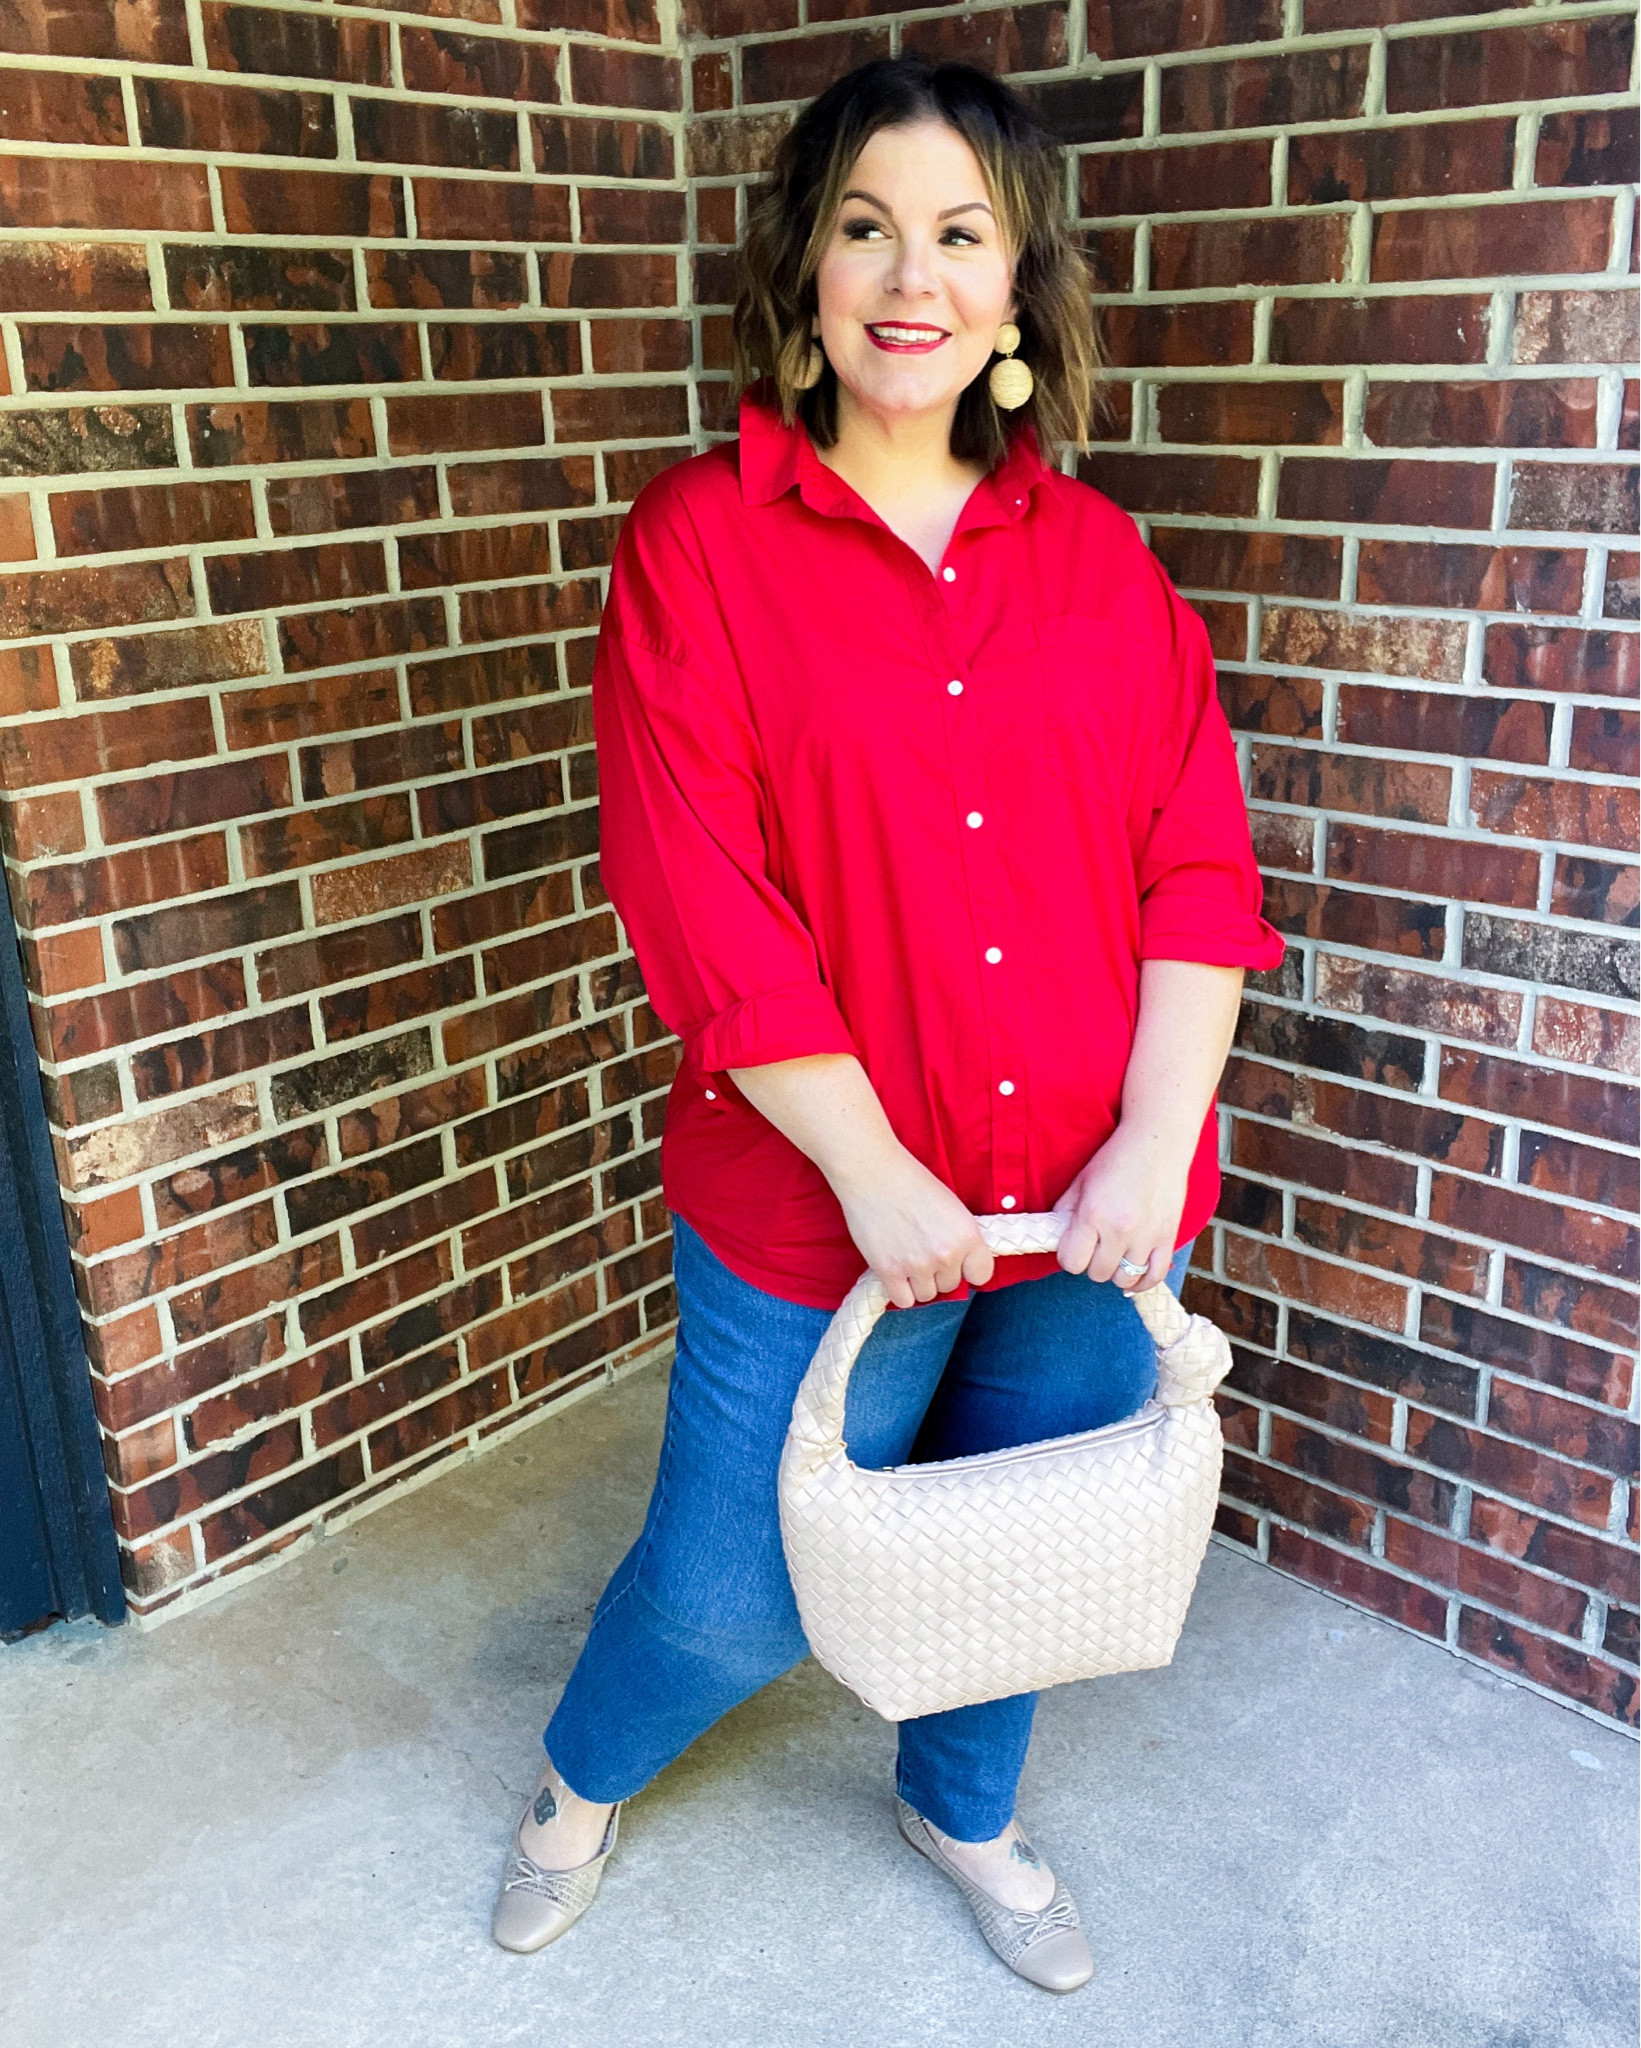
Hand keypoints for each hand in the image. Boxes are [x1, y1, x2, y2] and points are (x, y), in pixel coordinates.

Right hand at [831, 1147, 993, 1308]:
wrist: (872, 1172)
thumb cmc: (911, 1183)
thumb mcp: (952, 1207)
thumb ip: (960, 1238)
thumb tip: (962, 1264)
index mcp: (967, 1235)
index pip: (981, 1275)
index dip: (968, 1269)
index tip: (958, 1262)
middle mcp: (946, 1254)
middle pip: (950, 1285)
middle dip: (938, 1272)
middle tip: (921, 1249)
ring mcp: (917, 1265)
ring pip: (926, 1295)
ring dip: (918, 1282)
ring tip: (907, 1257)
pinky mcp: (889, 1271)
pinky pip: (903, 1300)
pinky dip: (900, 1290)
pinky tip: (895, 1271)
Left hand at [1052, 1123, 1188, 1290]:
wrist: (1158, 1142)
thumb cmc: (1117, 1158)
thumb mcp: (1081, 1180)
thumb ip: (1065, 1211)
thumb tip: (1056, 1236)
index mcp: (1092, 1215)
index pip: (1071, 1262)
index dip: (1069, 1257)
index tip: (1074, 1246)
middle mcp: (1119, 1230)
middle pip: (1097, 1274)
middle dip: (1092, 1263)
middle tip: (1096, 1246)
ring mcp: (1146, 1237)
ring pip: (1125, 1279)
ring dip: (1117, 1271)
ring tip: (1116, 1255)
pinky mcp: (1168, 1238)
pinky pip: (1155, 1277)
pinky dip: (1143, 1281)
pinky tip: (1136, 1274)